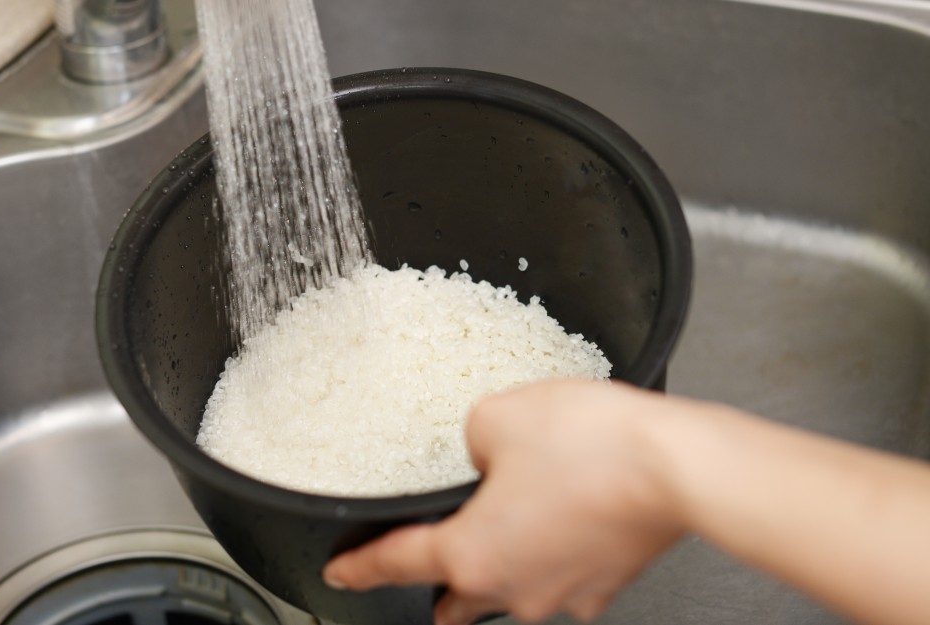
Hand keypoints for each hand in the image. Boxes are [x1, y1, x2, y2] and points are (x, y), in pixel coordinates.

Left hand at [323, 380, 684, 623]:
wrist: (677, 465)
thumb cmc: (592, 445)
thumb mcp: (497, 416)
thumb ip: (469, 438)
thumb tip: (479, 448)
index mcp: (471, 554)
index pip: (394, 567)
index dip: (358, 569)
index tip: (341, 576)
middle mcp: (514, 589)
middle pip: (456, 602)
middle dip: (437, 586)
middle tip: (430, 556)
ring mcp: (564, 595)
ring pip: (512, 595)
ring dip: (500, 566)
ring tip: (504, 518)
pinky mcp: (606, 583)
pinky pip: (562, 579)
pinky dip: (550, 555)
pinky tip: (556, 515)